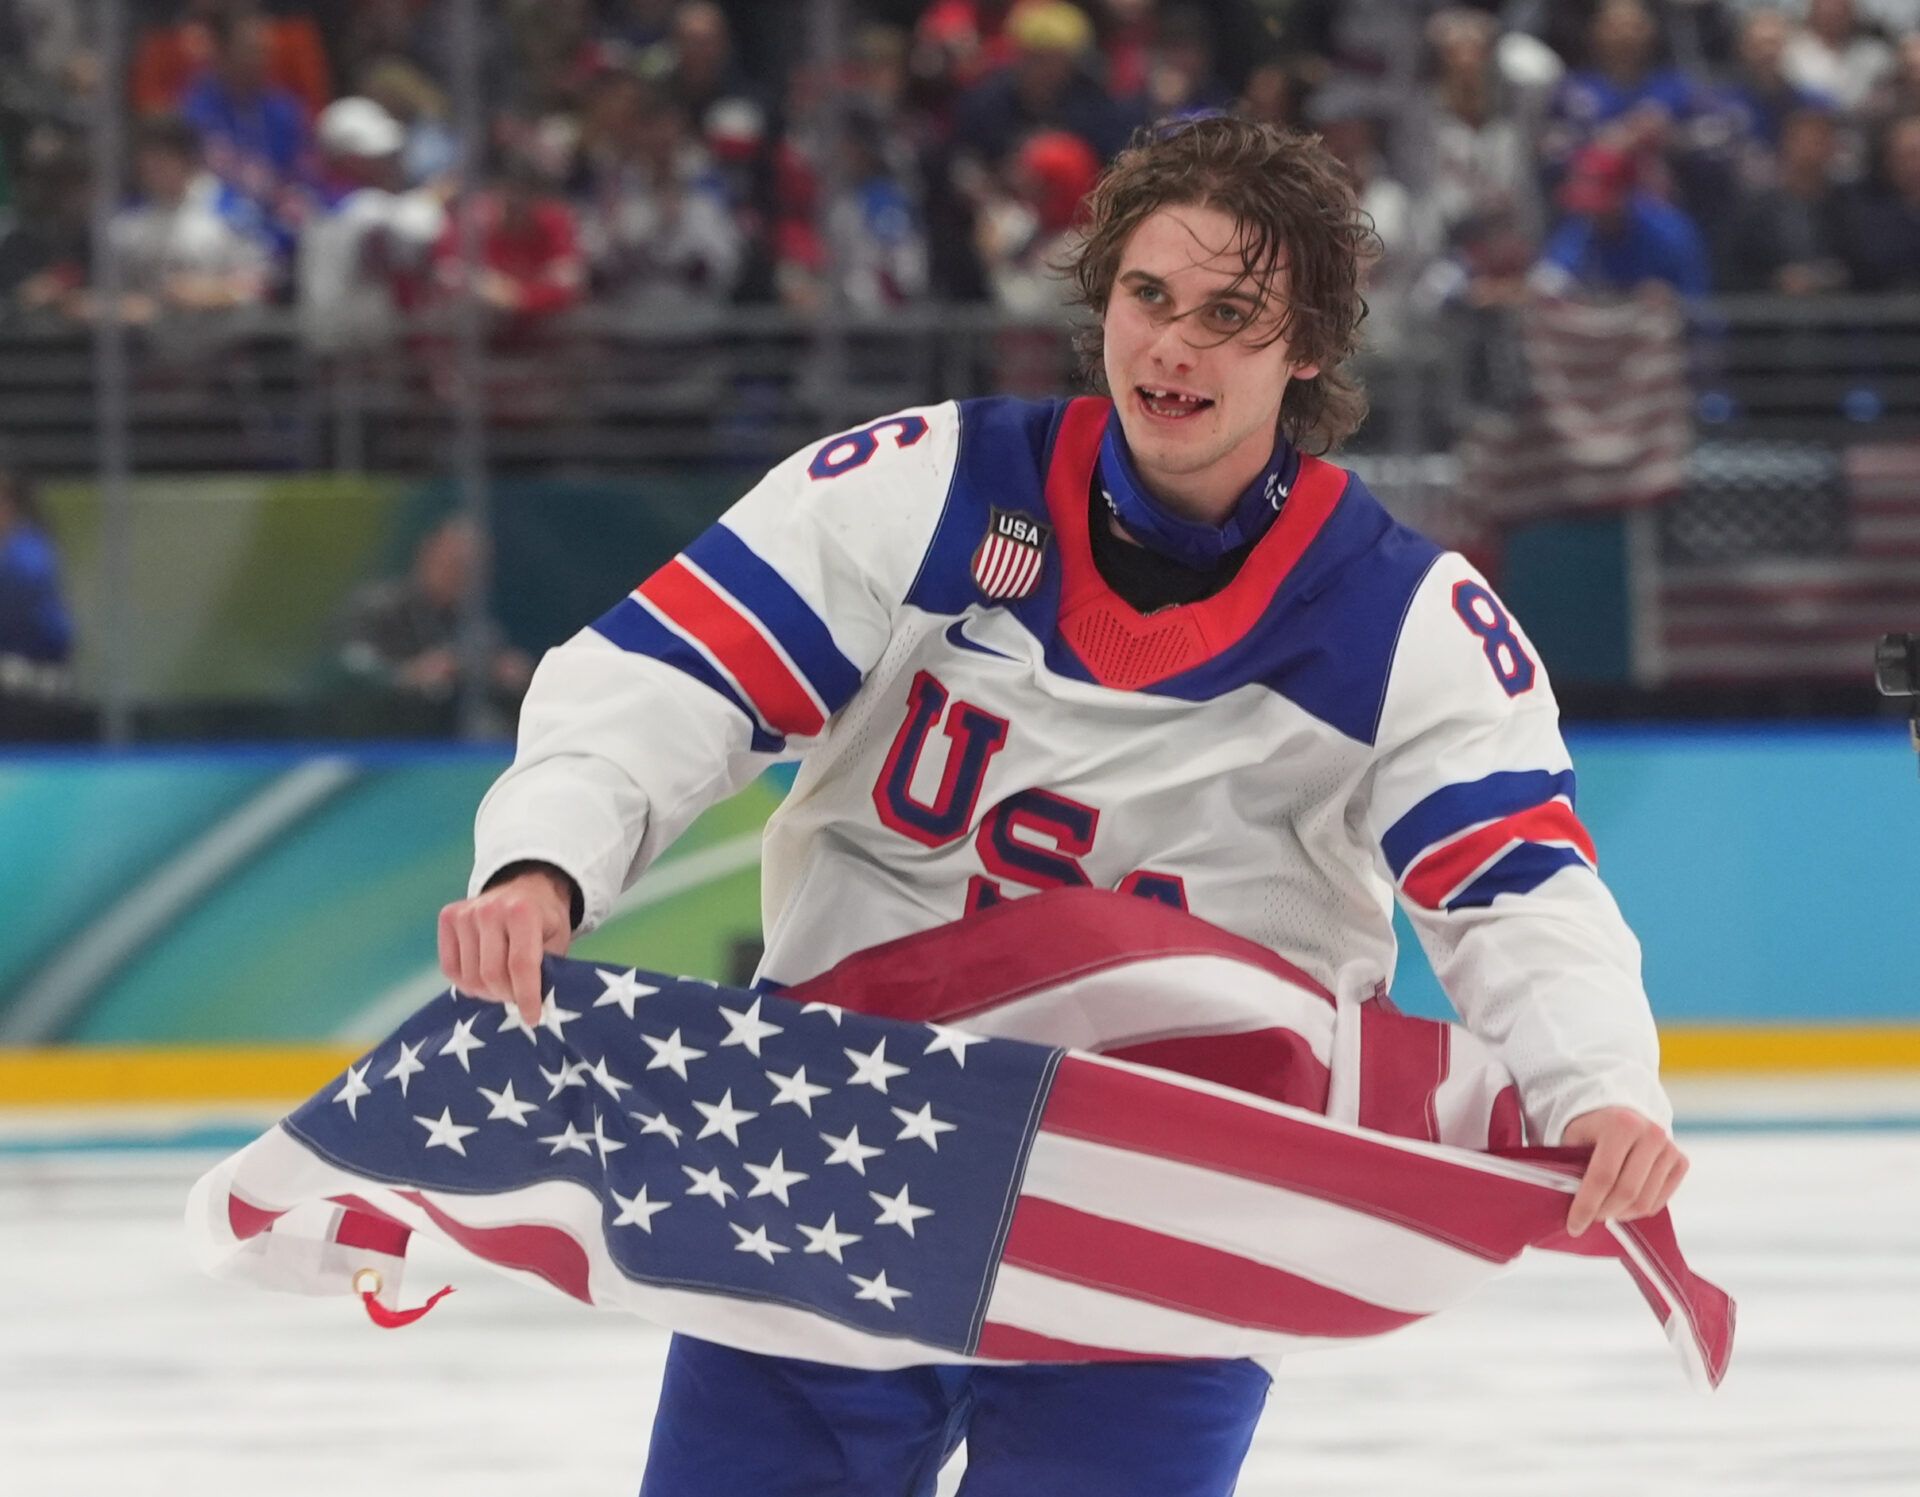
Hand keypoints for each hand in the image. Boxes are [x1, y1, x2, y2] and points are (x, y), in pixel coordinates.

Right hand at [437, 867, 575, 1025]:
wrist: (525, 888)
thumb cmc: (545, 921)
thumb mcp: (558, 941)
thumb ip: (548, 970)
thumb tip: (534, 1007)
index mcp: (523, 912)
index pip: (521, 965)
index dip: (526, 997)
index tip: (533, 1017)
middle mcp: (490, 909)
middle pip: (491, 975)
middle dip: (507, 996)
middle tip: (518, 999)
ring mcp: (465, 912)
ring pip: (469, 977)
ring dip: (487, 993)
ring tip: (503, 987)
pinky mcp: (448, 917)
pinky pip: (450, 969)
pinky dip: (467, 984)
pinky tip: (483, 978)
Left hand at [1561, 1107, 1688, 1236]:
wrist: (1618, 1114)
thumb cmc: (1589, 1130)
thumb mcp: (1573, 1141)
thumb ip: (1572, 1170)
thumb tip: (1570, 1212)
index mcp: (1621, 1124)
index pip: (1603, 1176)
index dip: (1587, 1205)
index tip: (1574, 1226)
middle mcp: (1651, 1133)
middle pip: (1627, 1192)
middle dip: (1604, 1212)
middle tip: (1588, 1219)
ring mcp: (1669, 1147)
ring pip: (1645, 1202)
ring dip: (1621, 1214)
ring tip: (1604, 1211)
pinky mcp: (1681, 1161)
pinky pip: (1659, 1201)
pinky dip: (1639, 1210)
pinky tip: (1623, 1204)